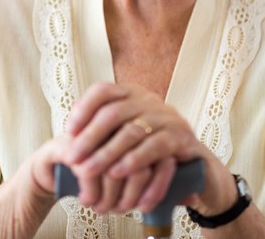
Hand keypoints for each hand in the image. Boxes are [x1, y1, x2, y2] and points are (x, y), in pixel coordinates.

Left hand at [63, 82, 236, 215]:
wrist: (196, 171)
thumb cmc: (151, 155)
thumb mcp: (126, 139)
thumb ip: (103, 132)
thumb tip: (69, 133)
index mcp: (132, 95)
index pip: (103, 91)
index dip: (83, 108)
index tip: (68, 131)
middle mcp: (149, 101)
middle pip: (113, 113)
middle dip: (89, 137)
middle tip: (73, 158)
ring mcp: (167, 117)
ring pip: (131, 131)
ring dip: (107, 154)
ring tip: (89, 171)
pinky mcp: (182, 137)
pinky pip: (155, 146)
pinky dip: (134, 160)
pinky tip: (118, 173)